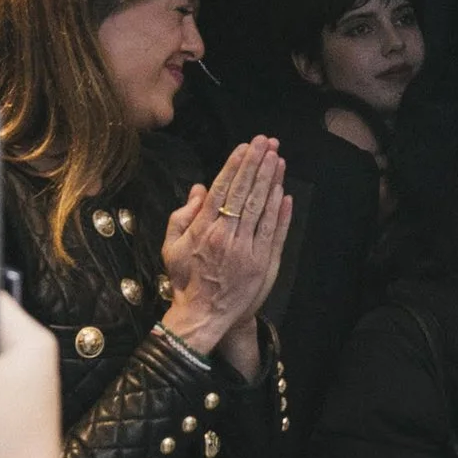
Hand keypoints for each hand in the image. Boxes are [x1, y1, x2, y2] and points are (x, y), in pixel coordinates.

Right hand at [161, 139, 289, 374]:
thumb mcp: (171, 246)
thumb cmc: (185, 280)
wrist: (203, 316)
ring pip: (262, 208)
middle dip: (256, 164)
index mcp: (204, 229)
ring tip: (278, 158)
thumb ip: (182, 215)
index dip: (236, 165)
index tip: (245, 146)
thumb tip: (200, 188)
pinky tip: (285, 192)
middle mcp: (227, 236)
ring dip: (271, 181)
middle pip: (245, 193)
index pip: (223, 189)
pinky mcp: (264, 263)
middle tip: (266, 142)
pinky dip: (281, 212)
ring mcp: (248, 250)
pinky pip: (274, 232)